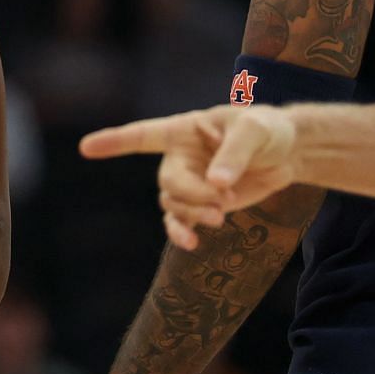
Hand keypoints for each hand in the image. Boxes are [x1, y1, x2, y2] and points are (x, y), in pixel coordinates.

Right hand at [82, 107, 298, 249]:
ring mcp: (189, 183)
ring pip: (174, 205)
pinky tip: (192, 243)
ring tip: (222, 214)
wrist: (288, 153)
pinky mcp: (202, 205)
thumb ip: (234, 154)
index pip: (143, 136)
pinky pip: (180, 223)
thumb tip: (216, 185)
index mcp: (184, 130)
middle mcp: (180, 157)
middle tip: (223, 201)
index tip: (86, 147)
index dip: (115, 141)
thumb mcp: (255, 132)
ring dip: (194, 214)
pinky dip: (183, 233)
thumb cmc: (267, 130)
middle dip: (192, 195)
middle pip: (167, 181)